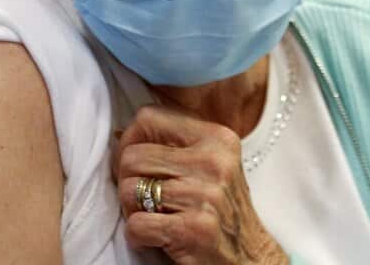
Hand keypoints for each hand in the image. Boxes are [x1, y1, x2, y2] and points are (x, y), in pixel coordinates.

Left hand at [112, 104, 287, 264]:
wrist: (252, 258)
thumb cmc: (222, 211)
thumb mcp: (210, 165)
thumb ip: (172, 144)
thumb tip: (117, 133)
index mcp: (217, 138)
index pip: (148, 118)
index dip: (130, 140)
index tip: (136, 164)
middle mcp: (213, 162)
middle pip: (132, 155)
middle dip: (127, 180)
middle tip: (143, 199)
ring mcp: (204, 196)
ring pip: (129, 189)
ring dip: (131, 209)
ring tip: (152, 217)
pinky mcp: (193, 229)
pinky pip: (136, 224)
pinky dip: (136, 236)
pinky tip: (154, 238)